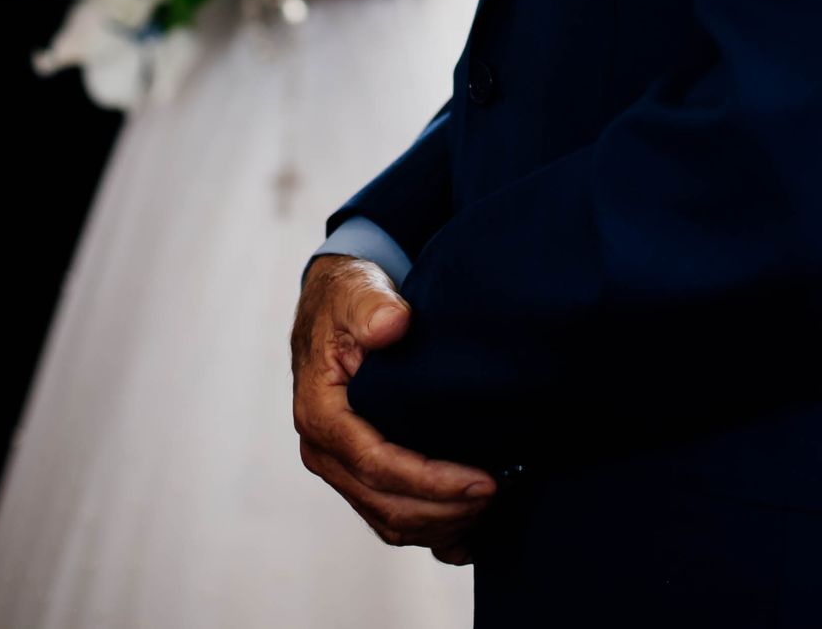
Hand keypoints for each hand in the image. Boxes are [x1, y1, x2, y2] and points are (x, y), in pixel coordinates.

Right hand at [291, 254, 494, 552]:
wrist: (334, 307)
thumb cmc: (346, 300)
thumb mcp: (356, 290)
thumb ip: (372, 307)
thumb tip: (391, 325)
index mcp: (320, 414)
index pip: (377, 465)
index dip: (431, 481)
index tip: (483, 480)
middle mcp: (325, 452)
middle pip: (386, 505)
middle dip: (446, 510)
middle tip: (500, 492)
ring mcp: (340, 468)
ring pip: (389, 521)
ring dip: (442, 524)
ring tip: (492, 505)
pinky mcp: (358, 473)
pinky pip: (391, 518)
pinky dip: (431, 530)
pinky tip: (471, 530)